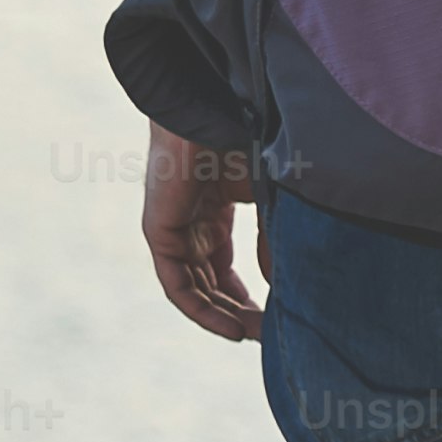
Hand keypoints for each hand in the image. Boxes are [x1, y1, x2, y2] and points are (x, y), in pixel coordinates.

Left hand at [142, 126, 268, 341]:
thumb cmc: (247, 137)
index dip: (250, 295)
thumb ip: (274, 241)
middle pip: (211, 282)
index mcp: (216, 209)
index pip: (227, 266)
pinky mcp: (160, 231)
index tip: (277, 317)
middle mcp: (192, 223)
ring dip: (223, 315)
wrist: (214, 105)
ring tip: (254, 335)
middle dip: (239, 310)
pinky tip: (230, 326)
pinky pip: (176, 284)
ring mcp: (174, 227)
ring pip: (195, 287)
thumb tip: (281, 287)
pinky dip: (201, 309)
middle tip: (270, 334)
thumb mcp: (272, 199)